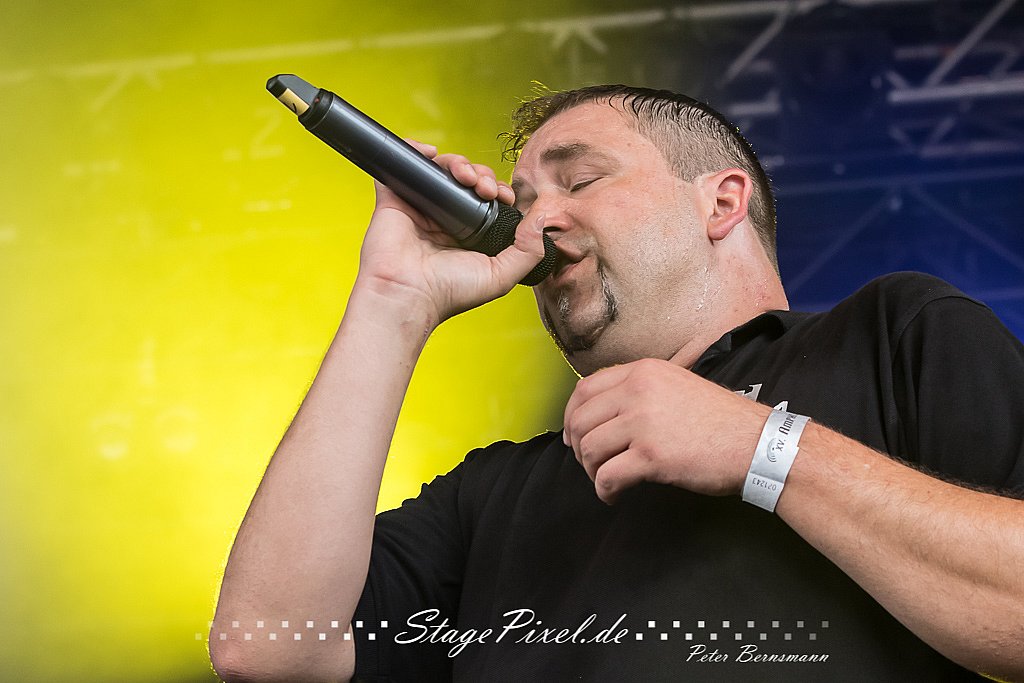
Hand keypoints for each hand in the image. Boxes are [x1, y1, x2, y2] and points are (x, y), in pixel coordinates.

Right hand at [356, 140, 545, 325]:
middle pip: (467, 179)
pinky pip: (404, 163)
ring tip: (466, 176)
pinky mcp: (394, 197)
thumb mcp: (502, 276)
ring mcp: (419, 206)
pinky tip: (430, 153)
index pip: (487, 199)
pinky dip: (416, 149)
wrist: (408, 293)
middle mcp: (444, 218)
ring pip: (442, 168)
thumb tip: (543, 219)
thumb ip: (528, 250)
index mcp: (467, 235)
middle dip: (482, 175)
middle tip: (485, 188)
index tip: (504, 196)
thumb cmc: (449, 292)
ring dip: (459, 163)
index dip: (498, 189)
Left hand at [562, 358, 771, 502]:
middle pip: (581, 420)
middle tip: (590, 464)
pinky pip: (607, 476)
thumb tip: (600, 414)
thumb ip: (639, 391)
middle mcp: (638, 391)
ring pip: (589, 449)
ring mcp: (643, 423)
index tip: (573, 435)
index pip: (584, 389)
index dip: (571, 416)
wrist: (756, 445)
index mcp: (643, 371)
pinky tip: (614, 495)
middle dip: (578, 447)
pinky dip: (604, 490)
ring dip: (591, 471)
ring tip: (606, 480)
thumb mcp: (676, 386)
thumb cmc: (720, 421)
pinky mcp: (651, 456)